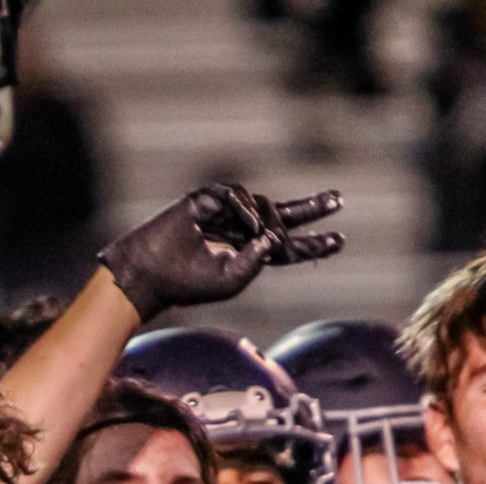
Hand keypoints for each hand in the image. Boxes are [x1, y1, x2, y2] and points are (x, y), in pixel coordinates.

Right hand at [99, 183, 343, 321]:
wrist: (147, 274)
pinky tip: (249, 227)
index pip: (282, 246)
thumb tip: (272, 236)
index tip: (339, 240)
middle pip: (280, 215)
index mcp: (241, 253)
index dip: (310, 244)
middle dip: (309, 209)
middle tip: (338, 201)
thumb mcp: (231, 280)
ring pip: (261, 205)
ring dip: (268, 221)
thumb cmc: (184, 284)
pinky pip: (237, 196)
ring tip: (262, 238)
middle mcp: (235, 230)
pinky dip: (246, 211)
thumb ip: (257, 261)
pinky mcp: (204, 199)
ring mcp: (220, 213)